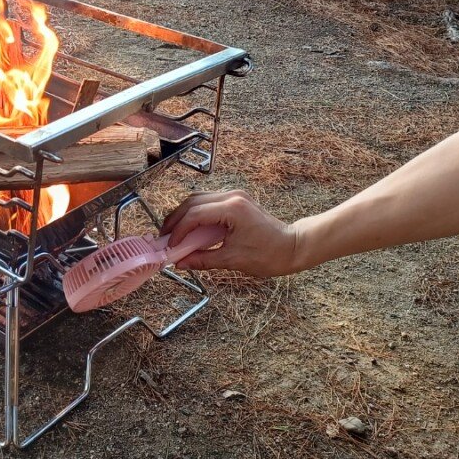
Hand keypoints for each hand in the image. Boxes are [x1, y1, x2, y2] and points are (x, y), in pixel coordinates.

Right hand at [160, 190, 299, 277]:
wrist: (293, 247)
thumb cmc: (269, 255)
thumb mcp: (232, 260)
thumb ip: (202, 259)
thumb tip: (180, 263)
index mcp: (232, 209)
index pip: (195, 214)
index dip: (178, 230)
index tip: (170, 245)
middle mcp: (232, 197)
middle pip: (193, 201)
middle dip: (176, 219)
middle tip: (165, 237)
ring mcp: (235, 196)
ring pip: (199, 199)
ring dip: (185, 215)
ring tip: (175, 233)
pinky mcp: (237, 200)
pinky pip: (210, 203)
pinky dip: (197, 215)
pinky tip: (191, 229)